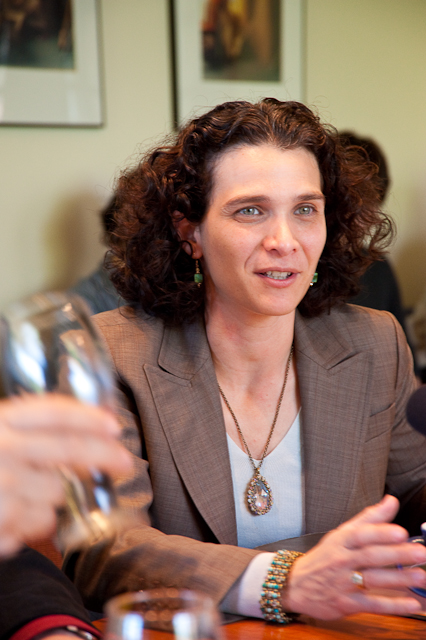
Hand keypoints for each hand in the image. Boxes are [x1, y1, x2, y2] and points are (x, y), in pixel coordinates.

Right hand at [0, 394, 130, 556]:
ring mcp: (0, 492)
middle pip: (69, 451)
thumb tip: (78, 432)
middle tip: (124, 461)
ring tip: (18, 494)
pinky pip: (34, 527)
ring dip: (48, 498)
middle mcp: (2, 452)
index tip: (113, 424)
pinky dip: (26, 524)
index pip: (52, 413)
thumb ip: (20, 429)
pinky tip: (4, 515)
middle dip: (104, 456)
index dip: (88, 417)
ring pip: (55, 496)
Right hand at [282, 495, 425, 618]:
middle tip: (420, 553)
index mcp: (341, 540)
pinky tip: (411, 604)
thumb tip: (392, 501)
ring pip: (373, 580)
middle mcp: (342, 560)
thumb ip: (370, 518)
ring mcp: (343, 583)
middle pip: (370, 556)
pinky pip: (371, 605)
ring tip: (421, 577)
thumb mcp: (342, 533)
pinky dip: (392, 605)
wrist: (296, 585)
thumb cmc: (325, 557)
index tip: (401, 531)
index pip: (361, 534)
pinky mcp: (346, 604)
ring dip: (399, 580)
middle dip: (396, 555)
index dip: (380, 533)